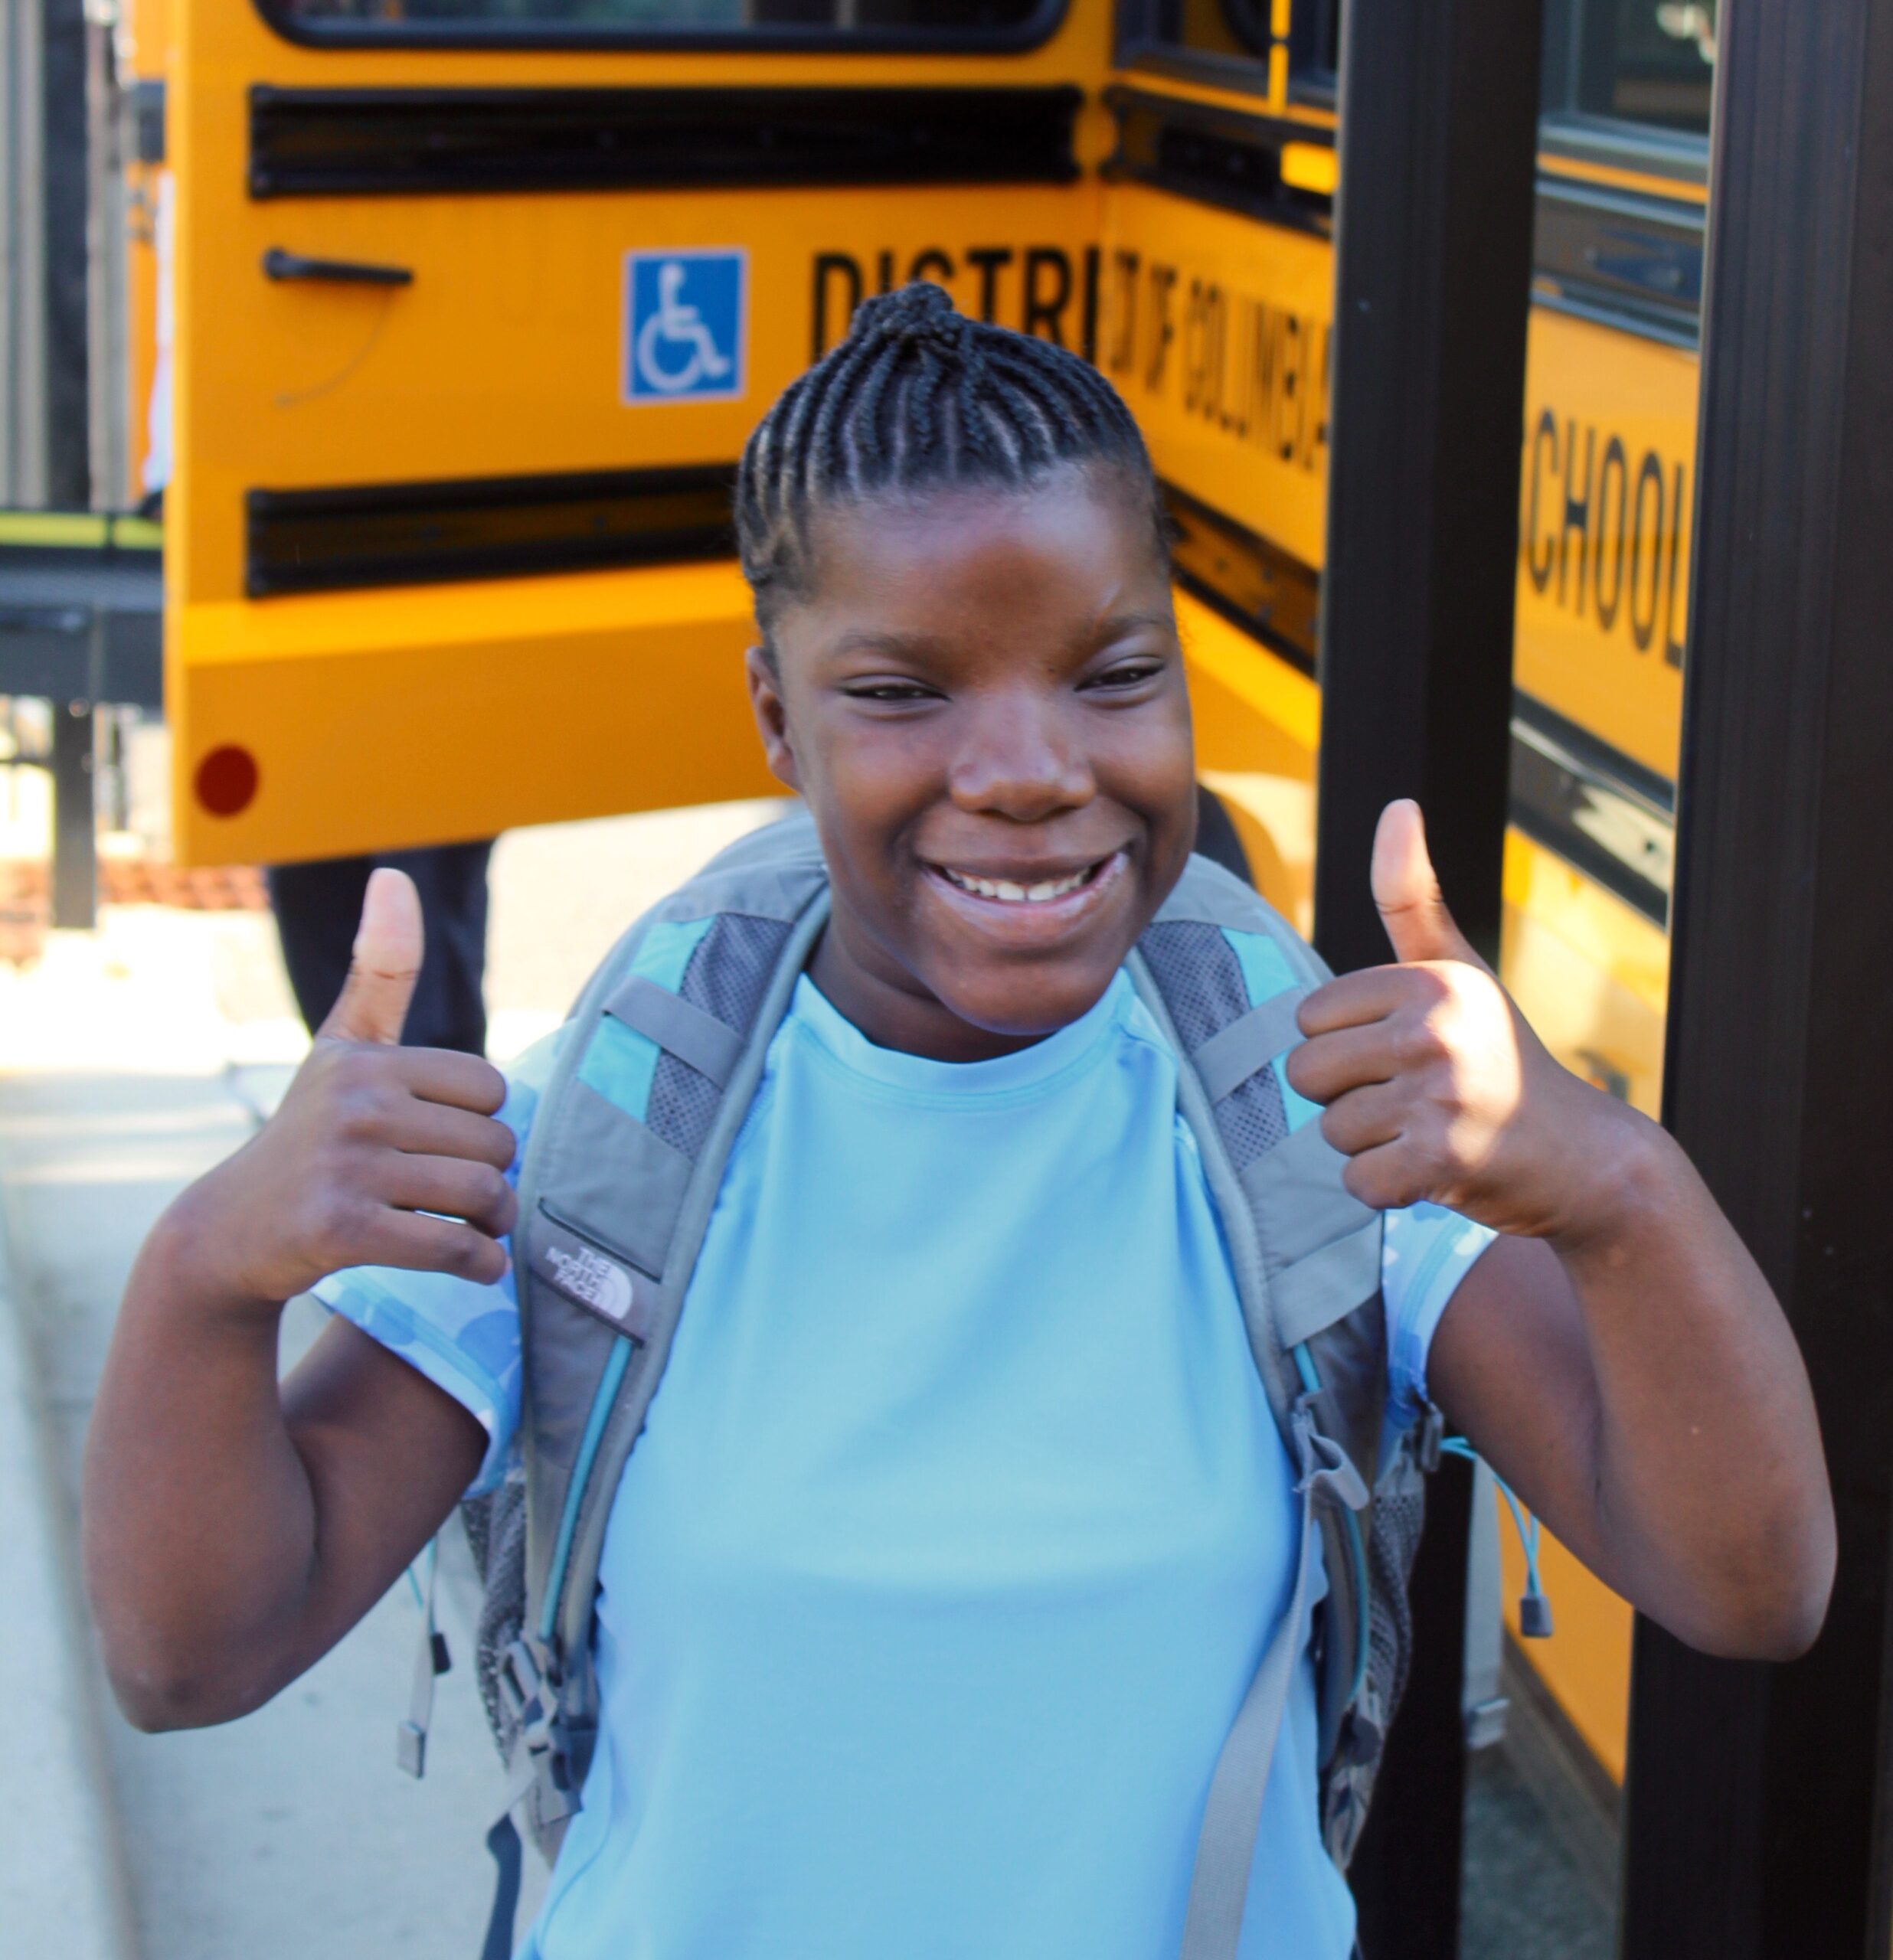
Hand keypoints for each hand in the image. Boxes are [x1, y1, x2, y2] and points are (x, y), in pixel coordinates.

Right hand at [170, 869, 516, 1309]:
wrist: (229, 1232)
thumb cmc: (309, 1133)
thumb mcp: (341, 1048)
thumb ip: (380, 969)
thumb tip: (392, 873)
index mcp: (366, 1061)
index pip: (490, 1089)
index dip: (483, 1122)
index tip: (453, 1142)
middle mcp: (355, 1105)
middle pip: (494, 1143)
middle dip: (493, 1177)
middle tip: (471, 1197)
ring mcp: (345, 1168)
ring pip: (481, 1195)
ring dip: (494, 1225)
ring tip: (479, 1229)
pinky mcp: (341, 1231)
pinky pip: (452, 1248)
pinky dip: (478, 1266)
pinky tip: (478, 1267)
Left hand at [1284, 800, 1628, 1238]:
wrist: (1585, 1157)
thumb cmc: (1502, 1057)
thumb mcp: (1458, 971)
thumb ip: (1412, 897)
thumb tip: (1398, 804)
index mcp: (1430, 982)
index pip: (1310, 1021)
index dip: (1347, 1048)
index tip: (1408, 1055)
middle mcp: (1435, 1030)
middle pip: (1307, 1074)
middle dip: (1350, 1098)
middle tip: (1417, 1101)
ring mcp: (1441, 1097)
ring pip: (1331, 1131)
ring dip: (1373, 1145)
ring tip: (1433, 1132)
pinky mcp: (1443, 1162)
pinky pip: (1359, 1183)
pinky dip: (1389, 1191)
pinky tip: (1437, 1172)